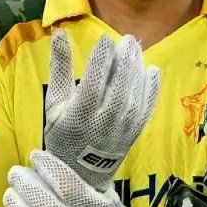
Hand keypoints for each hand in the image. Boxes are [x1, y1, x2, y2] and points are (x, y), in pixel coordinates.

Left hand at [4, 151, 168, 206]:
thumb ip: (96, 190)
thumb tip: (82, 171)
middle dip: (25, 183)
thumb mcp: (115, 206)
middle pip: (42, 199)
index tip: (35, 156)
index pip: (64, 181)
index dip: (47, 166)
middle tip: (14, 173)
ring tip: (9, 195)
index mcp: (91, 206)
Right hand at [44, 32, 160, 191]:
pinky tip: (152, 69)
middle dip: (124, 61)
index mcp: (79, 115)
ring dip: (137, 69)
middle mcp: (103, 122)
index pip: (92, 84)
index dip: (100, 60)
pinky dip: (151, 88)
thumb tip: (59, 34)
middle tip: (127, 40)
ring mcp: (122, 128)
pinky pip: (147, 107)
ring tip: (135, 48)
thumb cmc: (63, 132)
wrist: (81, 172)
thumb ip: (60, 69)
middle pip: (118, 88)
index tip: (105, 39)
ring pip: (134, 95)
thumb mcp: (54, 103)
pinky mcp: (136, 132)